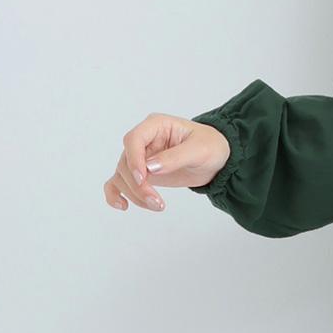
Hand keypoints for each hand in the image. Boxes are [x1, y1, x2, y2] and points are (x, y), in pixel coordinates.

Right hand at [103, 113, 230, 211]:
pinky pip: (118, 182)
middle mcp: (144, 140)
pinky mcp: (140, 173)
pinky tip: (122, 206)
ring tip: (157, 206)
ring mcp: (140, 157)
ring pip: (122, 175)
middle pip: (126, 162)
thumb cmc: (210, 146)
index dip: (134, 160)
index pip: (133, 140)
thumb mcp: (200, 149)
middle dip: (138, 185)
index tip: (143, 179)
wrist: (216, 159)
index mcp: (156, 125)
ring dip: (134, 194)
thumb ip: (175, 157)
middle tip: (156, 202)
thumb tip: (150, 167)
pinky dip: (115, 194)